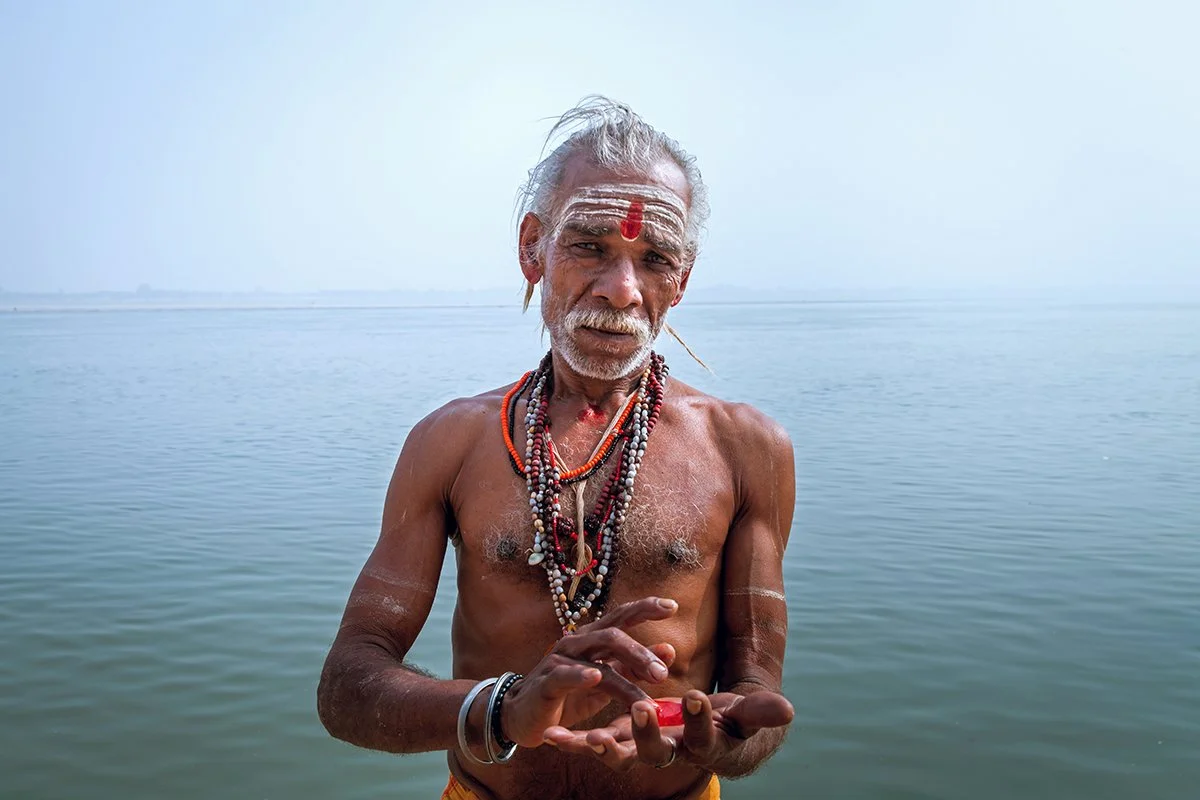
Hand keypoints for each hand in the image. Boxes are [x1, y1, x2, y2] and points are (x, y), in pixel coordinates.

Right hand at [499, 597, 679, 747]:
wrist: (526, 716)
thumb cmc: (570, 695)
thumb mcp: (608, 680)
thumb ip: (635, 667)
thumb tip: (670, 650)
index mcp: (593, 638)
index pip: (621, 616)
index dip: (645, 608)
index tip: (672, 606)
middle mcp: (577, 642)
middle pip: (612, 635)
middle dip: (640, 653)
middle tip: (663, 673)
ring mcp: (560, 660)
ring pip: (596, 658)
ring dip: (624, 671)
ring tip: (647, 687)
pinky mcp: (546, 682)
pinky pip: (564, 675)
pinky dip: (581, 675)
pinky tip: (595, 676)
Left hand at [542, 689, 793, 773]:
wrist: (711, 735)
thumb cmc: (731, 723)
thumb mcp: (746, 715)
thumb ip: (760, 713)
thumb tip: (787, 710)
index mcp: (701, 744)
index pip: (702, 736)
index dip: (700, 719)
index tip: (698, 695)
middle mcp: (670, 751)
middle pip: (657, 752)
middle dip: (648, 733)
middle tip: (641, 709)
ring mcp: (644, 748)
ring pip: (621, 753)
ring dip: (602, 747)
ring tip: (585, 737)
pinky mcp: (623, 740)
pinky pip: (593, 744)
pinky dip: (572, 742)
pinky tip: (550, 735)